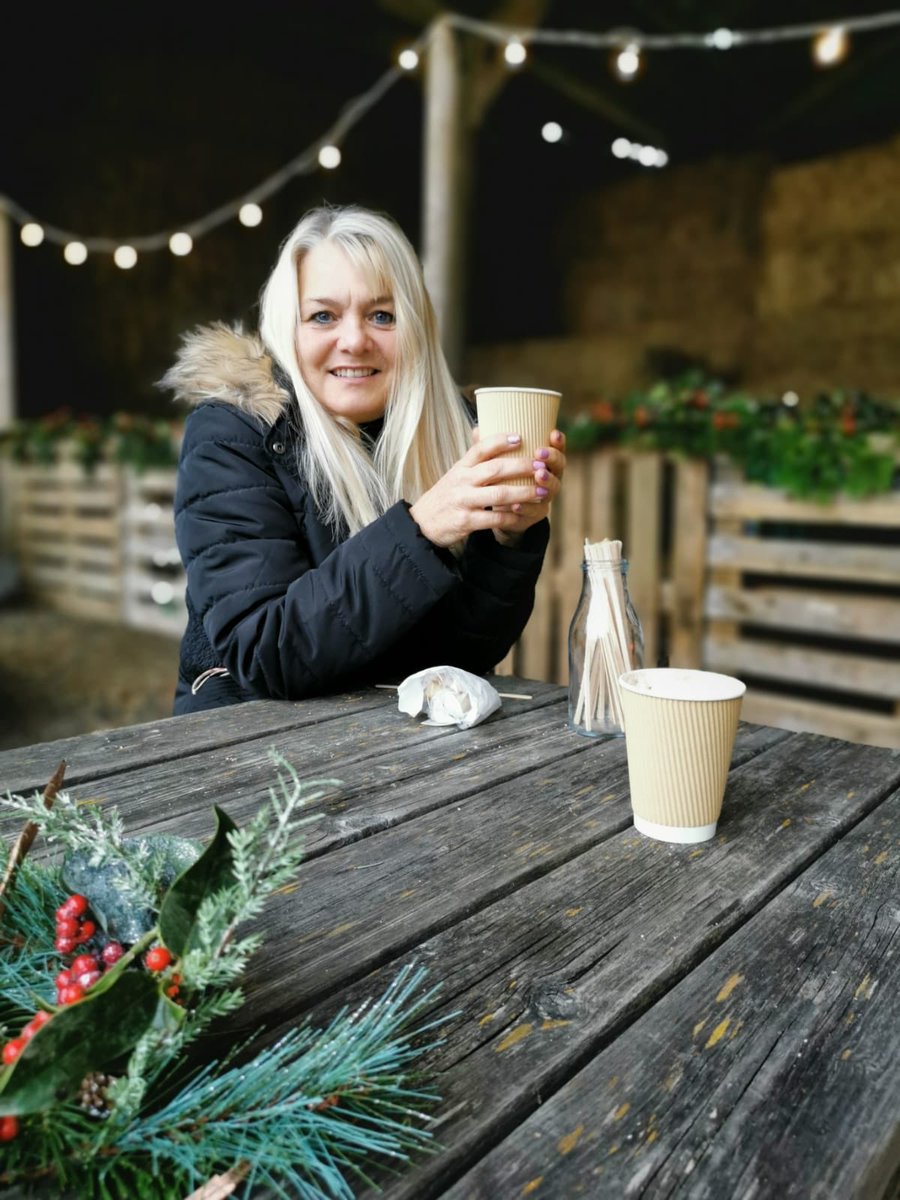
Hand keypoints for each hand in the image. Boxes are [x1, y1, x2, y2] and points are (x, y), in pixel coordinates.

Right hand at [409, 432, 553, 548]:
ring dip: (524, 492)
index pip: (480, 448)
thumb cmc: (446, 495)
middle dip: (522, 466)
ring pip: (499, 494)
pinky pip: (494, 518)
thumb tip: (482, 427)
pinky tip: (525, 515)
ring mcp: (464, 501)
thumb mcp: (455, 473)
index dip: (500, 441)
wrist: (423, 524)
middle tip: (542, 465)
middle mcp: (462, 481)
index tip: (520, 437)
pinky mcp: (466, 521)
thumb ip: (472, 457)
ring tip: (542, 491)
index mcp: (461, 467)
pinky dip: (512, 516)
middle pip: (495, 469)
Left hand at [492, 428, 566, 546]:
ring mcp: (545, 496)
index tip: (553, 433)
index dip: (558, 441)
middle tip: (540, 453)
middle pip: (559, 466)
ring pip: (553, 488)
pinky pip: (535, 511)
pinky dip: (526, 507)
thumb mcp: (497, 462)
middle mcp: (549, 476)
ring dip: (547, 481)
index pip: (557, 447)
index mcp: (543, 460)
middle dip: (552, 458)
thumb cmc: (502, 479)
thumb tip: (477, 429)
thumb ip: (491, 447)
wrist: (501, 510)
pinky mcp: (536, 514)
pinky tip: (516, 505)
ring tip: (538, 476)